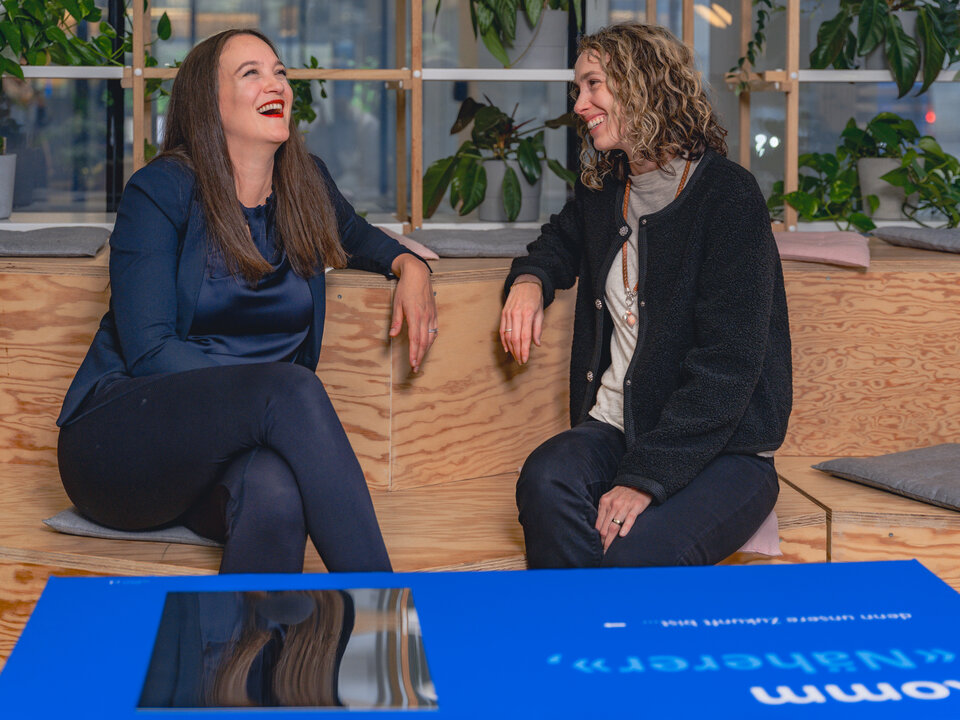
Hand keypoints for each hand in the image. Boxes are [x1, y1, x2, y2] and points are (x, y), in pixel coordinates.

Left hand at [390, 254, 437, 371]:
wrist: (418, 274)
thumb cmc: (405, 288)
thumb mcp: (397, 303)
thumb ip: (396, 321)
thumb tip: (392, 336)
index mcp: (415, 316)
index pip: (415, 339)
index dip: (414, 353)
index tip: (412, 364)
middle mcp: (425, 317)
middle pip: (424, 342)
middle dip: (419, 357)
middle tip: (415, 369)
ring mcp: (431, 316)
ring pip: (430, 338)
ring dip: (425, 351)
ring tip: (420, 361)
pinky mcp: (434, 313)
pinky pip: (435, 331)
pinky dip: (431, 341)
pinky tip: (427, 346)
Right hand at [499, 277, 542, 363]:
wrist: (525, 282)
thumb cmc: (535, 297)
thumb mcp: (540, 312)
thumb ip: (537, 329)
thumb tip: (536, 343)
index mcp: (528, 314)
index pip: (525, 337)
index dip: (524, 350)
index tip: (525, 359)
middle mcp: (516, 314)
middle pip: (515, 338)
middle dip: (517, 352)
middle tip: (520, 361)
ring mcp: (508, 313)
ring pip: (507, 336)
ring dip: (511, 348)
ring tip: (515, 356)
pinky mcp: (503, 313)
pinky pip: (502, 330)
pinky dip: (504, 340)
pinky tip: (507, 348)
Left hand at [595, 485, 652, 553]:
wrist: (638, 482)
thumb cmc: (622, 493)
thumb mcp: (609, 498)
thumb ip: (603, 511)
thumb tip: (597, 528)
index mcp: (604, 502)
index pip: (598, 524)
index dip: (597, 537)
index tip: (598, 547)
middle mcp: (613, 504)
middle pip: (605, 527)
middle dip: (603, 541)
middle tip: (602, 552)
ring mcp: (624, 506)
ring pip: (615, 525)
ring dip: (611, 539)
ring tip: (609, 549)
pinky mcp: (635, 507)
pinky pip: (630, 519)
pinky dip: (625, 527)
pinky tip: (622, 536)